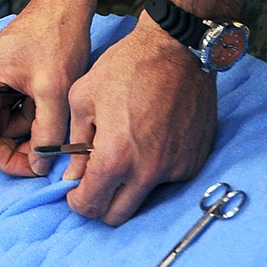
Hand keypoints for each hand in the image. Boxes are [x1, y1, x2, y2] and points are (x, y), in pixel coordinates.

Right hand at [0, 0, 91, 176]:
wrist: (65, 3)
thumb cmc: (56, 38)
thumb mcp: (53, 92)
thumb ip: (45, 134)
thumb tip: (40, 166)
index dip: (9, 160)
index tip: (37, 168)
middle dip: (21, 144)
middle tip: (49, 148)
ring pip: (5, 123)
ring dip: (28, 130)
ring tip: (53, 117)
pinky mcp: (5, 77)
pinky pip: (14, 109)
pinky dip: (32, 115)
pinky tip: (49, 104)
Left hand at [64, 15, 217, 224]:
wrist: (176, 50)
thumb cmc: (126, 67)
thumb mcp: (83, 97)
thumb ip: (75, 143)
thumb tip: (72, 174)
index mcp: (116, 157)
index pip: (92, 206)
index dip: (77, 201)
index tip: (75, 189)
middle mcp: (148, 172)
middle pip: (118, 216)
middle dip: (101, 203)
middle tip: (96, 179)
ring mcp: (176, 169)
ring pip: (144, 198)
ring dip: (129, 185)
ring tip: (125, 148)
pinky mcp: (194, 162)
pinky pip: (168, 179)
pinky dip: (154, 169)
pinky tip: (149, 139)